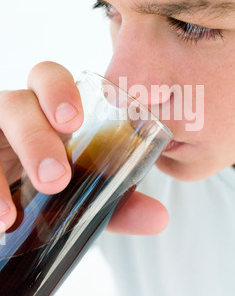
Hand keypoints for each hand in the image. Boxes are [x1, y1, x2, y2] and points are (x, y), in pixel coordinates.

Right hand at [0, 62, 167, 233]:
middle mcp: (14, 117)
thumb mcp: (85, 194)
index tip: (73, 122)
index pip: (48, 77)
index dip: (58, 90)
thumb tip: (160, 218)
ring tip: (12, 216)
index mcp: (46, 113)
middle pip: (16, 103)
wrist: (14, 210)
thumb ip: (117, 202)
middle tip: (55, 179)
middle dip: (35, 137)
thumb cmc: (53, 188)